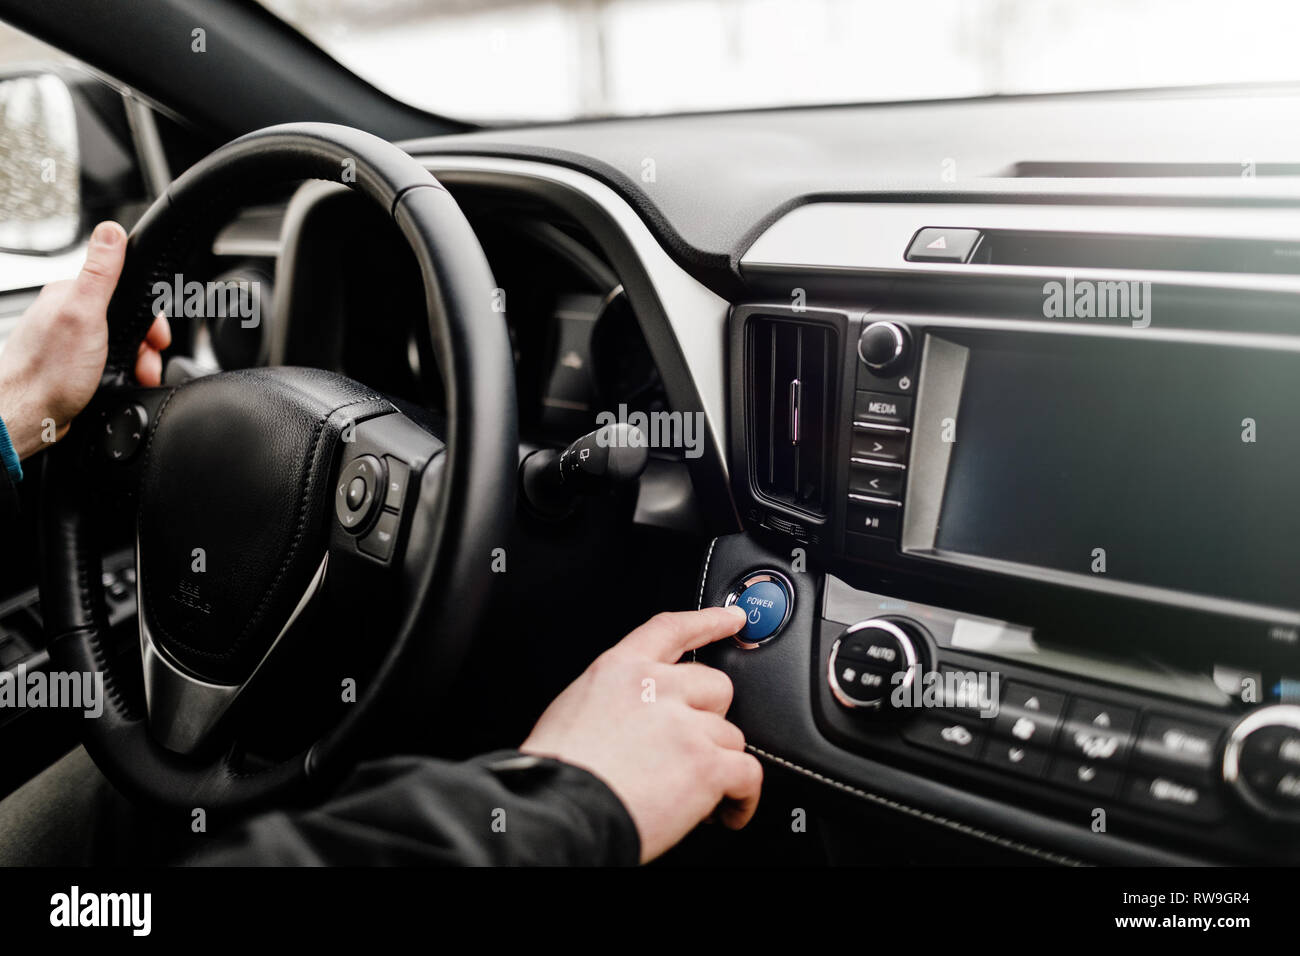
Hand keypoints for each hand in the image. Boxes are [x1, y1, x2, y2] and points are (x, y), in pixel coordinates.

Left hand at [0, 221, 170, 459]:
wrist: (28, 415)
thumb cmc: (48, 371)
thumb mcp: (83, 313)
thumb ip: (101, 272)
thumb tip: (110, 230)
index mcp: (71, 295)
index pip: (125, 290)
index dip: (148, 314)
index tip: (155, 335)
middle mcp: (70, 316)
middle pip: (128, 320)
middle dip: (145, 345)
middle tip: (144, 363)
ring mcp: (73, 343)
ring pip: (123, 346)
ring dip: (138, 364)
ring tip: (133, 378)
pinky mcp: (76, 368)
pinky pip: (112, 365)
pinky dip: (124, 376)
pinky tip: (119, 384)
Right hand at [521, 605, 761, 862]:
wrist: (558, 813)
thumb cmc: (558, 773)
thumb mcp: (575, 710)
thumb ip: (618, 700)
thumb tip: (641, 719)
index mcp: (619, 670)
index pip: (671, 630)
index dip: (708, 622)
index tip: (733, 618)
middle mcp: (656, 688)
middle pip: (716, 686)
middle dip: (709, 719)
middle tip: (689, 752)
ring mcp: (685, 724)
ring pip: (731, 736)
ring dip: (719, 765)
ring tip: (695, 795)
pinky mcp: (706, 764)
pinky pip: (747, 773)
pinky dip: (743, 798)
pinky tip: (728, 811)